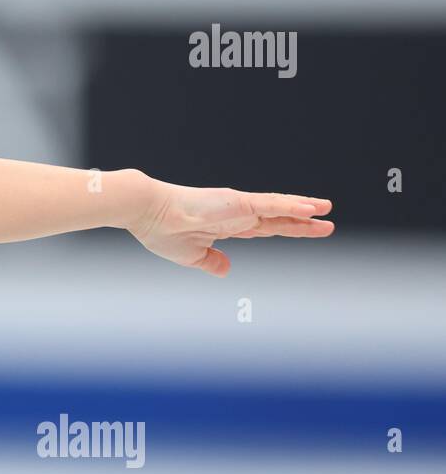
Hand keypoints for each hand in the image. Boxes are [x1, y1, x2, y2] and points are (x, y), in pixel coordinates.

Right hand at [128, 176, 333, 276]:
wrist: (148, 213)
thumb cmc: (162, 231)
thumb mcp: (191, 256)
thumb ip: (212, 262)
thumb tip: (228, 270)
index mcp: (225, 227)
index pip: (264, 229)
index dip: (286, 230)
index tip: (305, 231)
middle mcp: (236, 215)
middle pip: (277, 219)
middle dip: (302, 223)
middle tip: (326, 223)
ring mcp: (239, 207)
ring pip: (279, 208)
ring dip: (304, 209)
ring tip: (326, 209)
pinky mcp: (238, 203)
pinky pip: (272, 204)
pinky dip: (293, 206)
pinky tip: (312, 208)